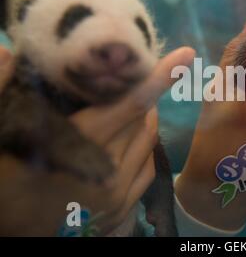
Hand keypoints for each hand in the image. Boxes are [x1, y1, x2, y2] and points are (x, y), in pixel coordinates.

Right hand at [0, 46, 194, 235]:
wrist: (13, 234)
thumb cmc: (5, 183)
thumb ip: (3, 91)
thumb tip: (8, 51)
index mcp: (77, 146)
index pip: (129, 104)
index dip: (158, 78)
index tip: (186, 56)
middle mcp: (107, 170)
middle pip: (142, 119)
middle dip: (140, 98)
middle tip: (127, 85)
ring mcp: (119, 193)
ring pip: (148, 141)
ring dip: (143, 121)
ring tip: (127, 112)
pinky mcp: (123, 209)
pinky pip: (149, 167)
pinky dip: (145, 149)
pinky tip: (129, 143)